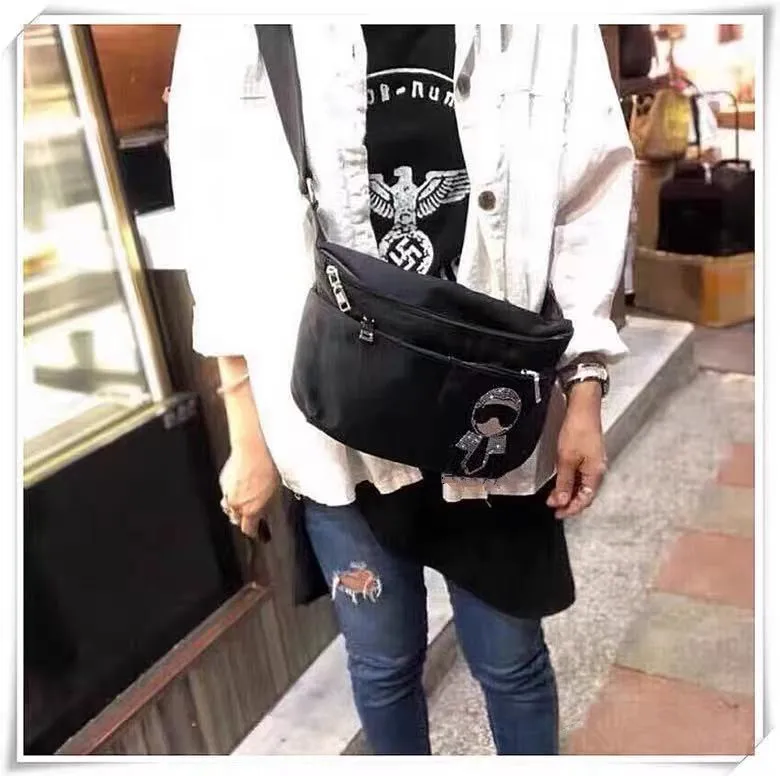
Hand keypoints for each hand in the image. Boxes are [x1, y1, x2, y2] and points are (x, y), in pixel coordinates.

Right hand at [219, 433, 279, 537]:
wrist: (252, 450)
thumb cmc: (267, 468)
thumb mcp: (274, 493)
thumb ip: (266, 508)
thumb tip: (263, 515)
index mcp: (251, 511)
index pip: (248, 530)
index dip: (253, 532)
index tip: (257, 532)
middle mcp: (236, 505)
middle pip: (236, 520)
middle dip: (243, 519)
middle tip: (251, 515)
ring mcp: (227, 493)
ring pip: (229, 508)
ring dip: (236, 508)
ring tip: (245, 502)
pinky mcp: (223, 482)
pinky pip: (227, 493)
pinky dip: (232, 493)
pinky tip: (241, 486)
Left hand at [547, 381, 607, 518]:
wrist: (583, 408)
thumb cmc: (577, 429)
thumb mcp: (566, 459)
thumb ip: (564, 482)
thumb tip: (561, 501)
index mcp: (596, 473)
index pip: (585, 500)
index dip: (571, 509)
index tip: (558, 514)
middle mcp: (598, 470)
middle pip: (585, 494)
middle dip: (569, 503)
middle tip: (554, 507)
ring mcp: (594, 463)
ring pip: (583, 485)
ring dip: (569, 493)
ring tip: (555, 497)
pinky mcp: (589, 455)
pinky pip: (581, 475)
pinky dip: (571, 482)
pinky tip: (562, 482)